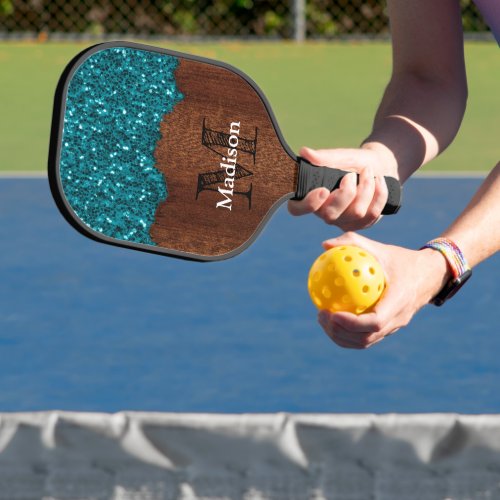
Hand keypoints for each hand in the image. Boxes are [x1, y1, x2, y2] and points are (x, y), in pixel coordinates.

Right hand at [288, 145, 397, 230]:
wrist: (379, 166)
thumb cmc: (354, 162)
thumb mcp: (341, 156)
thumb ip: (324, 157)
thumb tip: (304, 152)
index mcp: (311, 196)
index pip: (297, 209)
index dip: (308, 204)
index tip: (323, 190)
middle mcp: (324, 213)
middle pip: (330, 215)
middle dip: (346, 193)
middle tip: (351, 175)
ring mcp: (343, 221)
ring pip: (356, 213)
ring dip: (366, 188)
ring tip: (368, 172)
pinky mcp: (361, 224)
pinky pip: (372, 214)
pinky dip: (379, 193)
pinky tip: (379, 181)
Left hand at [317, 232, 450, 348]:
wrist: (429, 275)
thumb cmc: (401, 260)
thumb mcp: (380, 248)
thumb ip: (353, 243)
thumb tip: (325, 245)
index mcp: (399, 301)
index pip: (375, 322)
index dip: (352, 323)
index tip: (332, 313)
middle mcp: (398, 319)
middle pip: (366, 338)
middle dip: (339, 332)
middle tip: (321, 315)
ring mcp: (394, 327)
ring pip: (365, 342)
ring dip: (341, 336)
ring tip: (322, 319)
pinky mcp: (389, 329)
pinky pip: (366, 337)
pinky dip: (347, 334)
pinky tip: (332, 318)